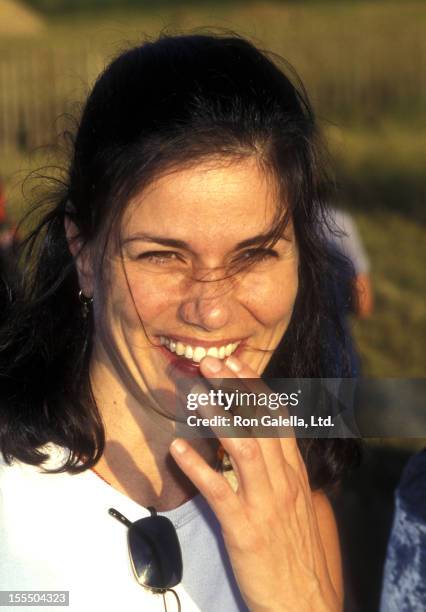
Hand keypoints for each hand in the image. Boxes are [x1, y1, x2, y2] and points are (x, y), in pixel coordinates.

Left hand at [170, 354, 341, 611]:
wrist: (304, 600)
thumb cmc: (294, 548)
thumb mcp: (295, 501)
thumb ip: (279, 469)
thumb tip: (260, 440)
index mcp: (294, 472)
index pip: (278, 417)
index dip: (255, 386)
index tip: (235, 362)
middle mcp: (283, 480)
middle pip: (260, 423)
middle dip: (236, 389)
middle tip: (211, 363)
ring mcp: (265, 503)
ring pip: (244, 449)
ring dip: (219, 418)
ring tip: (195, 395)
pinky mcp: (245, 529)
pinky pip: (220, 493)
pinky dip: (198, 468)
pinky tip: (178, 449)